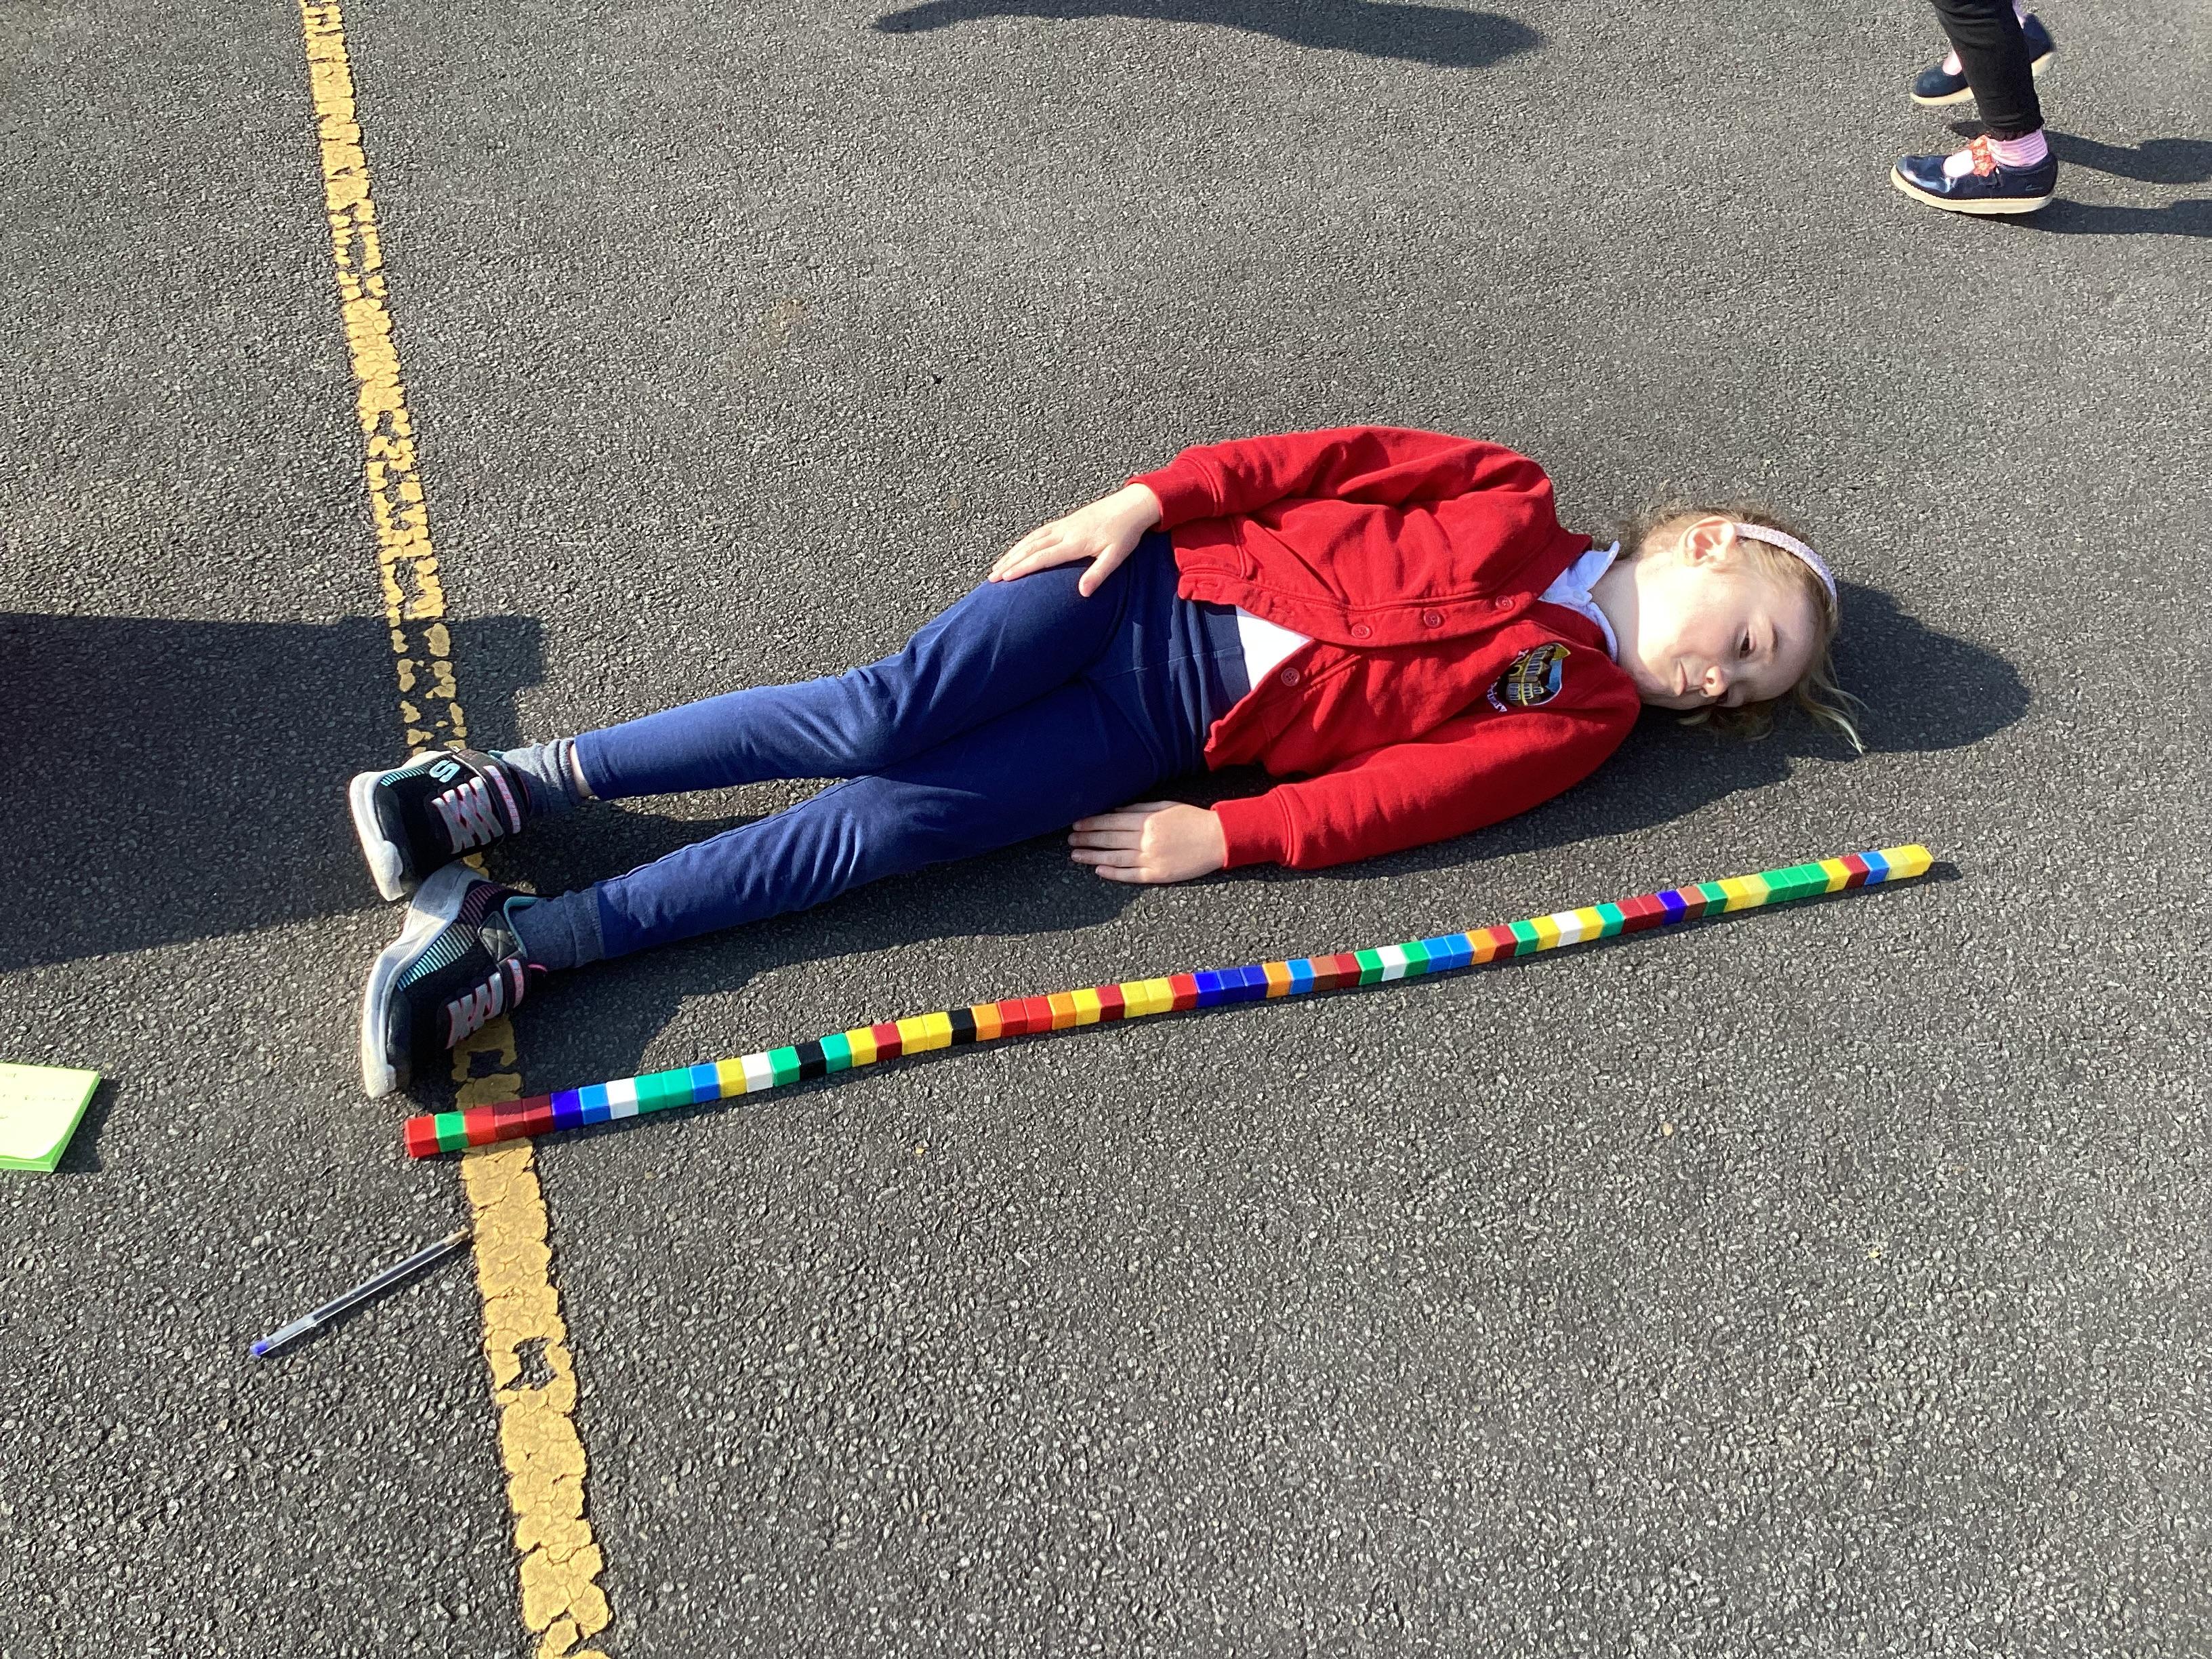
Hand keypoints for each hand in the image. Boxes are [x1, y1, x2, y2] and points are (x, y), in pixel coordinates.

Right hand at [988, 483, 1162, 596]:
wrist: (1132, 505)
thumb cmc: (1126, 534)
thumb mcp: (1117, 556)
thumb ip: (1098, 574)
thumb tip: (1082, 593)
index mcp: (1075, 542)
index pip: (1042, 557)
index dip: (1022, 568)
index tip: (1004, 578)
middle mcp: (1064, 532)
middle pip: (1030, 548)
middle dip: (1009, 562)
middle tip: (991, 578)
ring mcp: (1063, 525)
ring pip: (1030, 539)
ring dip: (1012, 553)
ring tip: (997, 567)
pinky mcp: (1065, 522)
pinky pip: (1038, 533)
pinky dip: (1023, 543)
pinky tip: (1018, 550)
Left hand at [1067, 802, 1225, 884]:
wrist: (1217, 839)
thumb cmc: (1193, 820)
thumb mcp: (1166, 806)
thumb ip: (1139, 809)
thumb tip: (1116, 811)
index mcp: (1147, 821)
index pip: (1111, 822)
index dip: (1092, 823)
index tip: (1076, 823)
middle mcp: (1146, 839)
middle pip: (1109, 839)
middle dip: (1087, 839)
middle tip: (1070, 839)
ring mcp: (1151, 858)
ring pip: (1115, 858)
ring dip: (1093, 856)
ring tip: (1076, 855)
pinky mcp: (1158, 874)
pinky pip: (1131, 875)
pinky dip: (1113, 873)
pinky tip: (1099, 870)